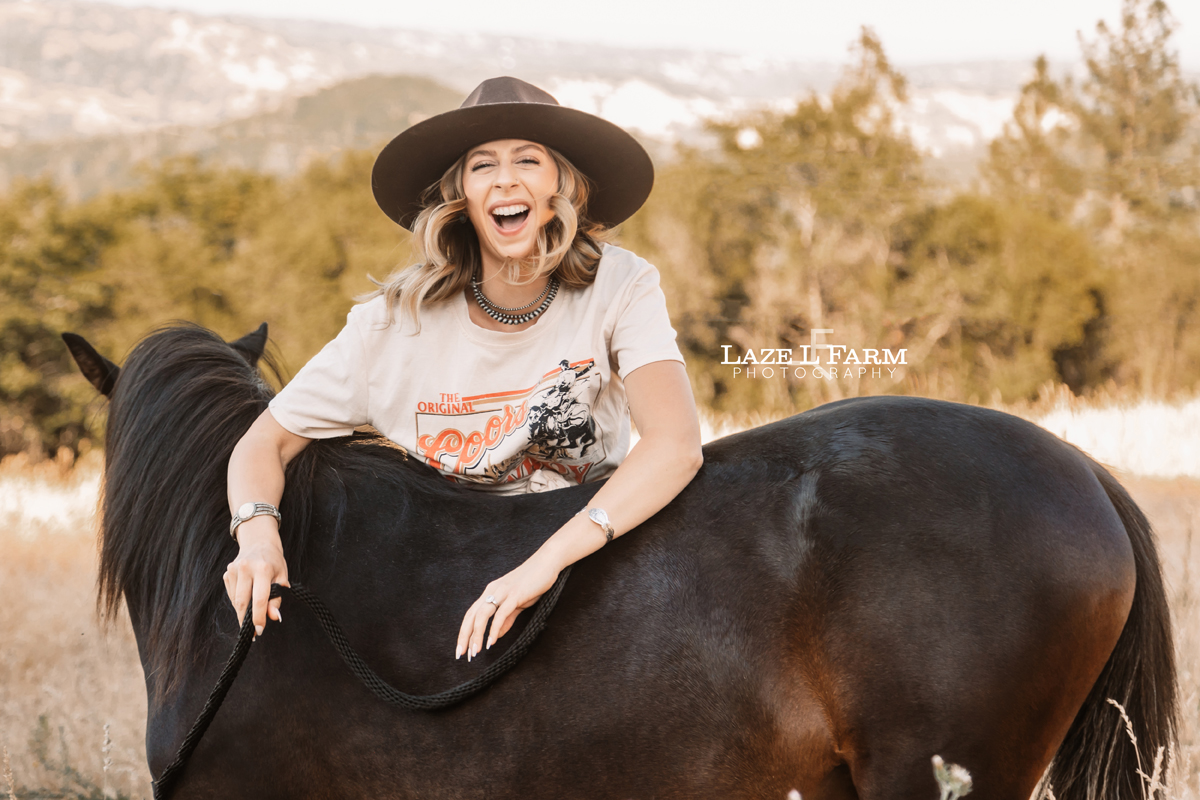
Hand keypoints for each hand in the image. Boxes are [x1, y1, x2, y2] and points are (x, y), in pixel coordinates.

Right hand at [223, 516, 288, 636]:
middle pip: (243, 602)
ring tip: (252, 614)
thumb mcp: (282, 577)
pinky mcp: (227, 573)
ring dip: (243, 612)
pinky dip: (239, 602)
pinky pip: (232, 595)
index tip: (260, 631)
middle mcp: (246, 568)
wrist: (259, 542)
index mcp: (263, 569)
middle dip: (247, 621)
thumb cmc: (274, 562)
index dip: (259, 617)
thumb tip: (275, 617)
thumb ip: (277, 598)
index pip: (259, 599)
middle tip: (252, 633)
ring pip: (236, 601)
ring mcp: (233, 570)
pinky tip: (247, 599)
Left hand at [456, 553, 560, 659]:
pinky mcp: (515, 594)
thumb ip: (506, 619)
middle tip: (461, 655)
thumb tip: (496, 635)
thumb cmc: (533, 582)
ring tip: (475, 652)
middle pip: (471, 616)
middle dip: (464, 637)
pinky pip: (501, 613)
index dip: (465, 632)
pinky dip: (494, 628)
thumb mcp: (517, 603)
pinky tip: (491, 641)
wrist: (547, 562)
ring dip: (476, 635)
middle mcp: (492, 590)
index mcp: (490, 592)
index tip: (462, 649)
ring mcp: (502, 592)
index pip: (471, 614)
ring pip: (482, 615)